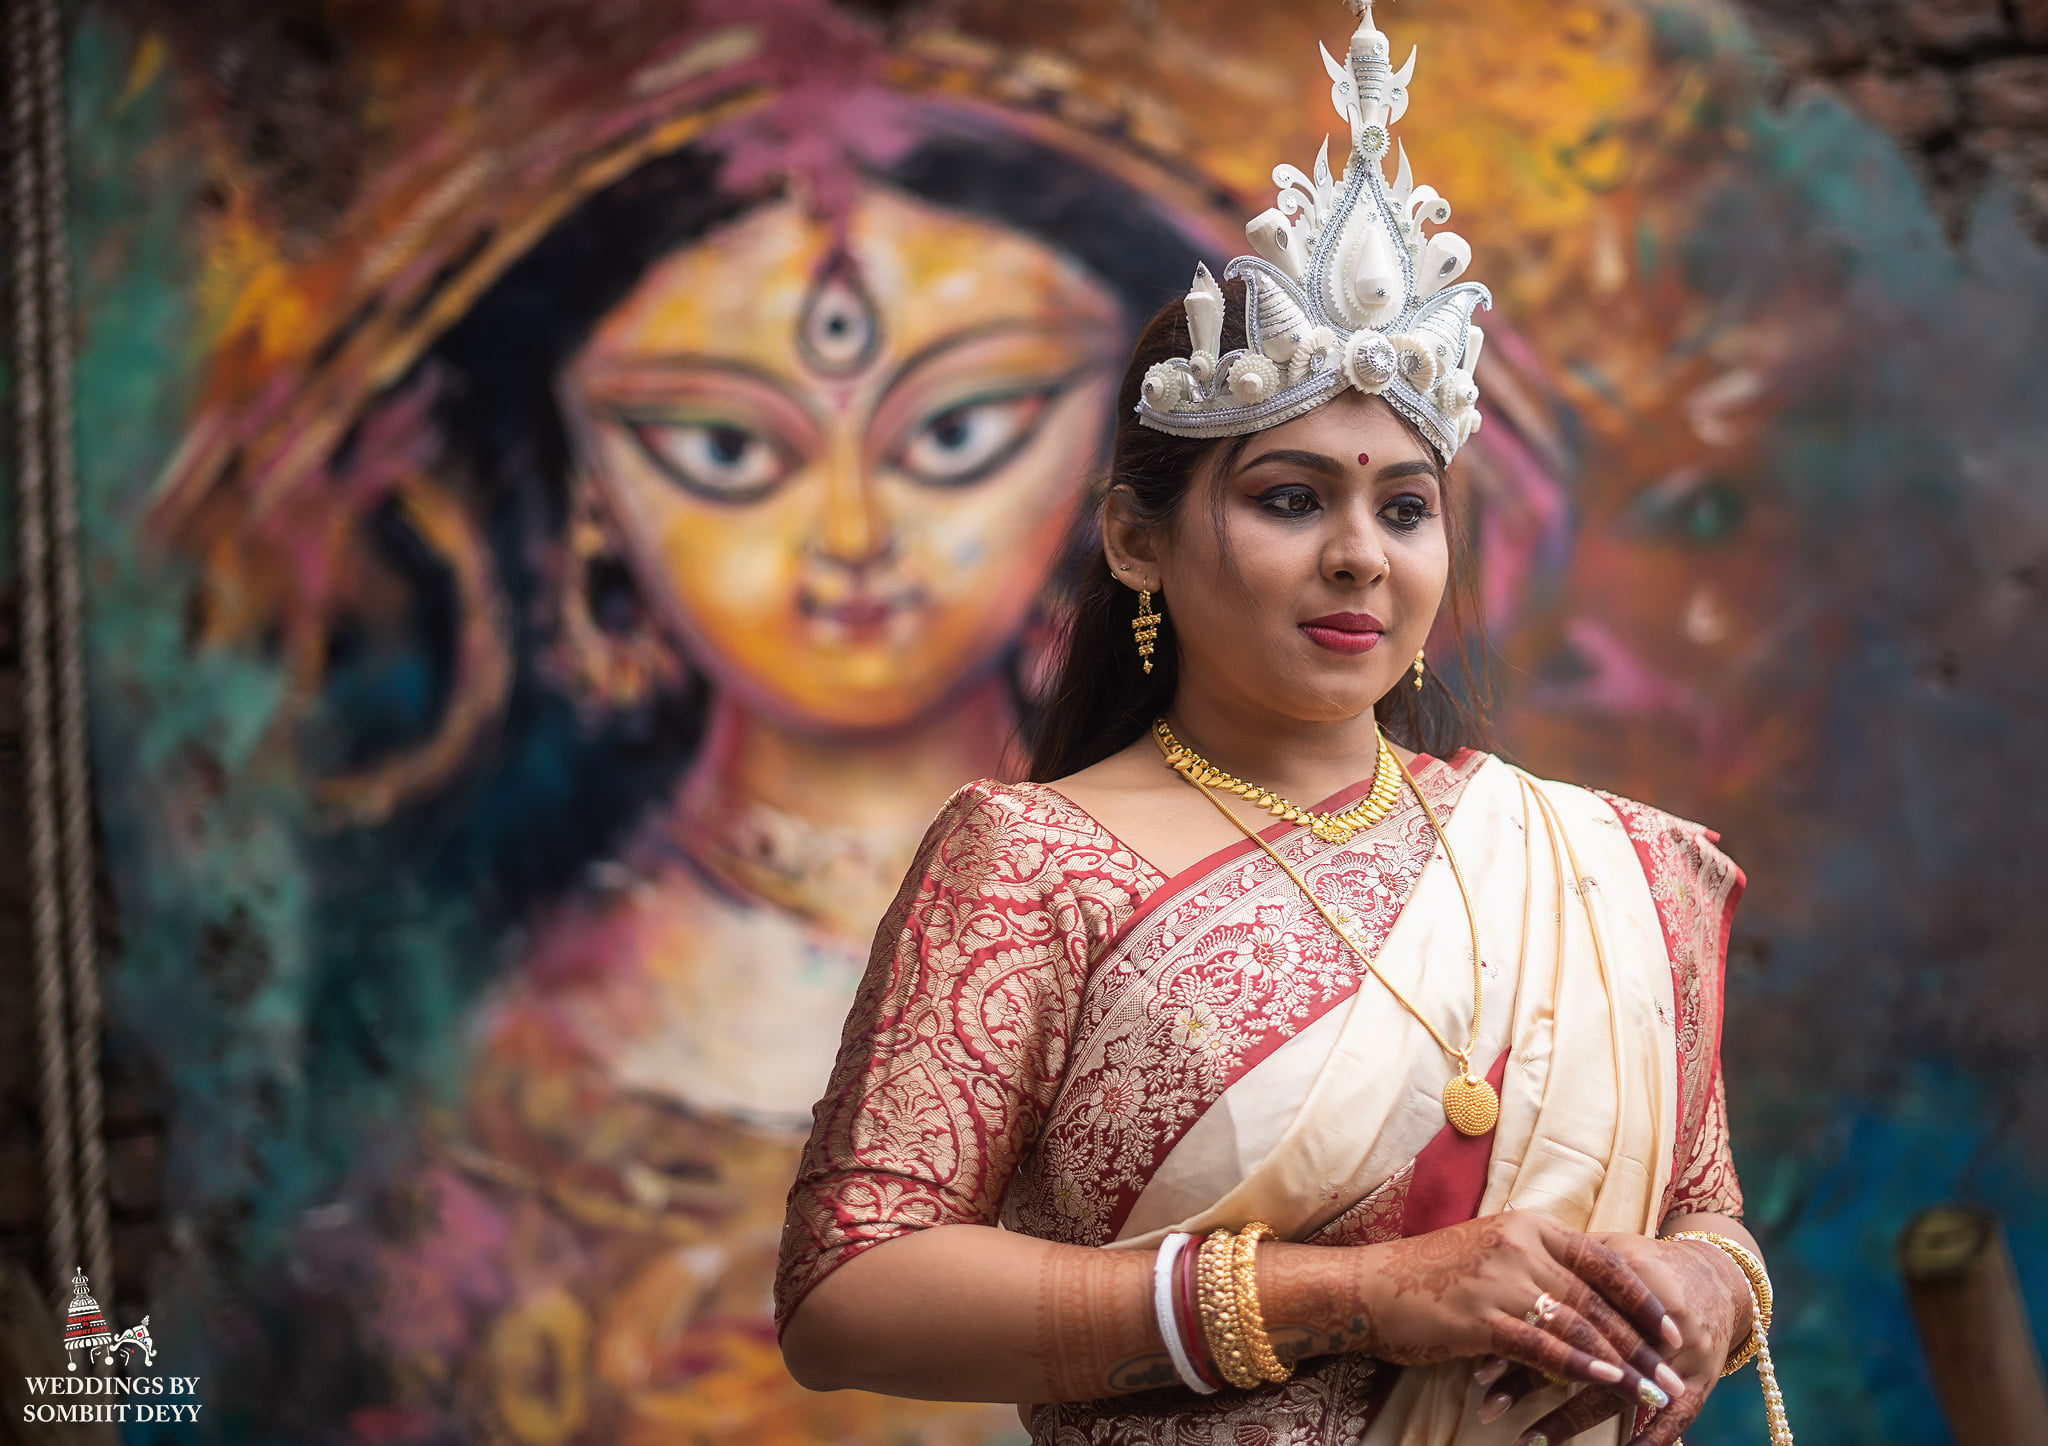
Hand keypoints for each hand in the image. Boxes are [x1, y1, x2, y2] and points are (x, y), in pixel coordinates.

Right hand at [1355, 1213, 1681, 1410]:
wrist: (1368, 1286)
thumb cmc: (1428, 1278)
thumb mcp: (1489, 1256)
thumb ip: (1535, 1270)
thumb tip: (1580, 1303)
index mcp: (1527, 1226)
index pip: (1603, 1260)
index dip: (1642, 1297)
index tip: (1671, 1328)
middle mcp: (1521, 1245)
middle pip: (1599, 1298)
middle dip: (1643, 1342)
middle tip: (1672, 1374)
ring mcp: (1501, 1278)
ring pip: (1581, 1324)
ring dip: (1624, 1364)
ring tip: (1652, 1392)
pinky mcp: (1482, 1315)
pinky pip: (1545, 1346)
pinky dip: (1582, 1368)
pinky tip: (1607, 1385)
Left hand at [1474, 1232, 1752, 1444]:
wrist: (1715, 1279)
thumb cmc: (1642, 1264)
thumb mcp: (1605, 1254)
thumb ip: (1561, 1269)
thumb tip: (1495, 1295)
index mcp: (1623, 1276)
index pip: (1562, 1313)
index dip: (1519, 1338)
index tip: (1479, 1364)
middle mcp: (1652, 1319)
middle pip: (1584, 1355)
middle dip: (1531, 1384)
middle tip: (1487, 1408)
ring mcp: (1680, 1354)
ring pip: (1617, 1392)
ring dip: (1569, 1420)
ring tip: (1528, 1440)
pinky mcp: (1702, 1381)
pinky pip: (1673, 1419)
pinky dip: (1646, 1440)